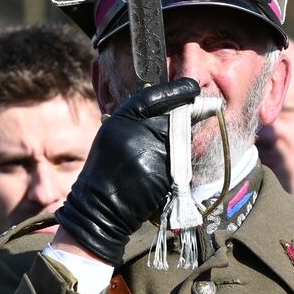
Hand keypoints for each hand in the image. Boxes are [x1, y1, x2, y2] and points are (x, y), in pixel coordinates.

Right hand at [55, 79, 200, 265]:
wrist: (101, 206)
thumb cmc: (106, 172)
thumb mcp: (113, 136)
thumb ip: (136, 121)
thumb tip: (168, 109)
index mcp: (121, 119)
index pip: (152, 96)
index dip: (176, 90)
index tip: (192, 86)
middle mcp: (138, 131)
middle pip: (175, 117)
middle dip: (183, 120)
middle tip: (185, 124)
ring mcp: (154, 151)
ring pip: (181, 140)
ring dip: (179, 146)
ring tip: (158, 158)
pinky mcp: (165, 171)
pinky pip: (181, 162)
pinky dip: (177, 165)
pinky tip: (161, 172)